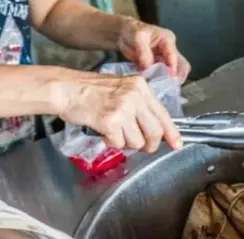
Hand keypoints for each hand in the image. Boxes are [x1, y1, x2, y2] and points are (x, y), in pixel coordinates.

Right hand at [59, 73, 181, 151]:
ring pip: (138, 141)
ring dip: (126, 144)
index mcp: (140, 88)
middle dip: (149, 145)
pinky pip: (119, 144)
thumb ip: (138, 106)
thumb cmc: (89, 91)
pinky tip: (103, 132)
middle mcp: (135, 96)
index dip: (172, 132)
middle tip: (140, 146)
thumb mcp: (120, 89)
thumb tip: (152, 129)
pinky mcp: (110, 121)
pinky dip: (111, 143)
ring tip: (114, 133)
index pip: (163, 114)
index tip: (177, 144)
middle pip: (155, 132)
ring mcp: (123, 108)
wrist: (66, 89)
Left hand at [118, 18, 190, 81]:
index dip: (173, 68)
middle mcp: (169, 50)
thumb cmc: (132, 31)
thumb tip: (148, 68)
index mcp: (167, 40)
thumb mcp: (138, 38)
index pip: (174, 55)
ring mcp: (164, 59)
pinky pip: (163, 76)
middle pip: (181, 65)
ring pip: (174, 72)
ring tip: (162, 89)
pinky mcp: (158, 67)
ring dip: (169, 81)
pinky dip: (160, 82)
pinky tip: (155, 87)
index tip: (169, 78)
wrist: (124, 34)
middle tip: (170, 87)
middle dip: (177, 77)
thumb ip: (144, 52)